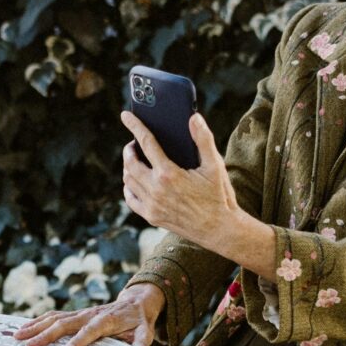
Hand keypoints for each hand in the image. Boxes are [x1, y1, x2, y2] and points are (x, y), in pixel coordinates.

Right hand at [17, 282, 162, 345]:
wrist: (136, 301)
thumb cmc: (139, 320)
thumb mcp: (145, 331)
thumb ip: (142, 342)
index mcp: (107, 319)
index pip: (91, 330)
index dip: (79, 340)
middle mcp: (90, 314)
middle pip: (65, 323)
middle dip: (46, 335)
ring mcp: (80, 312)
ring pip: (54, 317)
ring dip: (35, 326)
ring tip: (17, 336)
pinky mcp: (74, 314)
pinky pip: (52, 316)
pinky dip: (36, 321)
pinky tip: (22, 329)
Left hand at [119, 110, 237, 249]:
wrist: (219, 229)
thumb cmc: (219, 196)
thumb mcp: (214, 165)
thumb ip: (203, 139)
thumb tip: (194, 118)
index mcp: (169, 174)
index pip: (146, 143)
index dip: (135, 126)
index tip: (126, 116)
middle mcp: (156, 190)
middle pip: (130, 163)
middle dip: (129, 149)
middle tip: (133, 143)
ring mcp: (152, 205)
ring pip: (128, 181)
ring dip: (128, 167)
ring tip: (135, 160)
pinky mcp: (152, 217)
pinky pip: (131, 199)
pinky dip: (129, 187)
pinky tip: (134, 182)